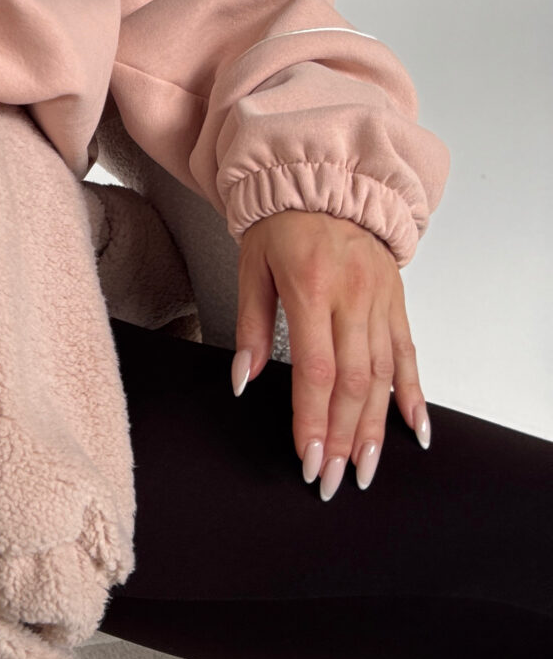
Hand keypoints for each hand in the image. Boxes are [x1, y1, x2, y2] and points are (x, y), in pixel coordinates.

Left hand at [233, 208, 429, 498]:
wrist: (323, 180)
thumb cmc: (280, 225)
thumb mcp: (251, 267)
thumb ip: (249, 326)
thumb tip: (243, 380)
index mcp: (311, 287)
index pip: (315, 370)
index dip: (313, 420)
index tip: (308, 458)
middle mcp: (352, 296)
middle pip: (354, 382)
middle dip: (344, 437)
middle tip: (334, 478)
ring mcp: (380, 300)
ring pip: (384, 376)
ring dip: (376, 428)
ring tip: (366, 468)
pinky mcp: (396, 301)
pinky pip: (409, 354)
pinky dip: (413, 394)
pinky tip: (415, 430)